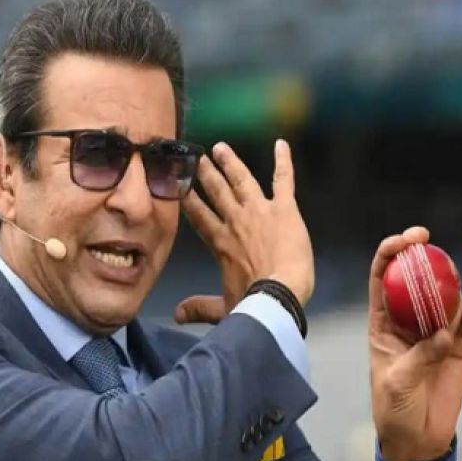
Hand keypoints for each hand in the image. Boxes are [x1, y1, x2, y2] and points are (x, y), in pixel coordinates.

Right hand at [175, 139, 313, 323]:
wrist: (278, 296)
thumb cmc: (250, 304)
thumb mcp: (222, 308)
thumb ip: (200, 308)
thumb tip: (177, 316)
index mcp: (220, 243)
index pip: (199, 215)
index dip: (188, 200)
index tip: (180, 185)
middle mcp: (235, 221)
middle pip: (217, 192)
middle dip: (207, 174)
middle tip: (198, 158)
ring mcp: (260, 211)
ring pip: (242, 179)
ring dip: (231, 162)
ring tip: (221, 148)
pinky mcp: (284, 209)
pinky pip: (283, 180)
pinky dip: (283, 161)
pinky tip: (281, 144)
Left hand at [369, 227, 461, 460]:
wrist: (418, 437)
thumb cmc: (395, 410)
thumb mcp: (398, 384)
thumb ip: (420, 357)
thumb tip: (444, 336)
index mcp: (381, 322)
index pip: (383, 278)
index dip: (390, 252)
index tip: (406, 239)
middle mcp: (407, 319)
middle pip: (417, 276)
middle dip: (426, 254)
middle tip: (432, 242)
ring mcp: (433, 329)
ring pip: (447, 293)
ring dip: (456, 295)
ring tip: (460, 326)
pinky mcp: (456, 343)